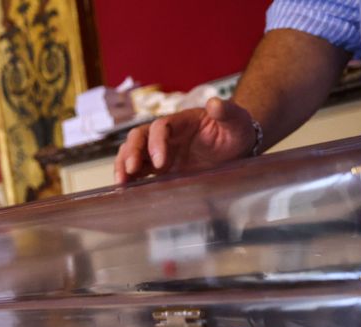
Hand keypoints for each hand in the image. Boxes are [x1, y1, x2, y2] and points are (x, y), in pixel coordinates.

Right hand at [114, 97, 257, 183]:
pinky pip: (138, 170)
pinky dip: (129, 177)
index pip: (160, 127)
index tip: (160, 162)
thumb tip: (214, 104)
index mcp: (182, 122)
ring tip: (121, 182)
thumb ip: (228, 112)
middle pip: (139, 137)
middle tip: (130, 171)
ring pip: (132, 152)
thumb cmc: (236, 131)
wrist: (237, 148)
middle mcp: (167, 135)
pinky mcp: (161, 168)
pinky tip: (125, 188)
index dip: (156, 142)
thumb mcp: (238, 121)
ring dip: (123, 165)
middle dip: (131, 153)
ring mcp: (161, 151)